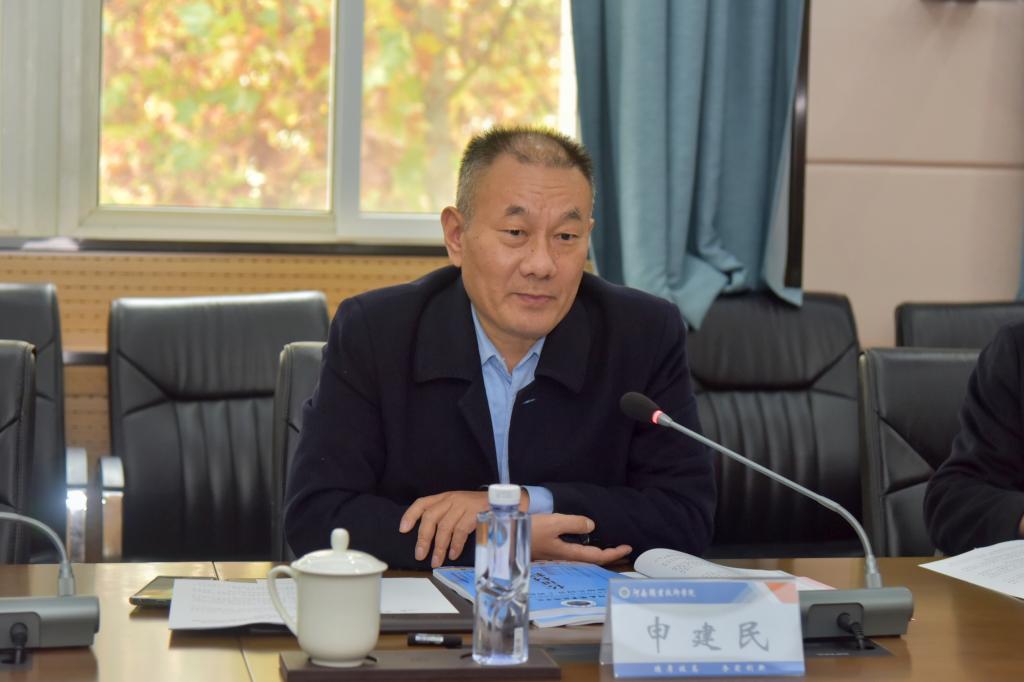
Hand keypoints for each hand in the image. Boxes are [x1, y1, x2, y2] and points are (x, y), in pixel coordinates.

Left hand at [400, 490, 522, 567]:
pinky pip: (460, 532)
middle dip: (423, 538)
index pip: (422, 503)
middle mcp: (452, 499)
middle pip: (431, 517)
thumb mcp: (458, 507)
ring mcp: (463, 506)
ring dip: (439, 547)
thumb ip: (443, 516)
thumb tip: (426, 538)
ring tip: (436, 561)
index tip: (403, 530)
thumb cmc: (477, 508)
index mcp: (445, 497)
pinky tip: (452, 554)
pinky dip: (455, 545)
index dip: (410, 515)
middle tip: (419, 555)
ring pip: (445, 527)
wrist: (503, 502)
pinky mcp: (474, 514)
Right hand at [531, 514, 631, 564]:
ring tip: (606, 545)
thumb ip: (574, 523)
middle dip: (608, 554)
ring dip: (596, 552)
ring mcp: (556, 555)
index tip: (628, 548)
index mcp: (568, 553)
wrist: (503, 539)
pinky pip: (572, 551)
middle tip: (621, 547)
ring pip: (582, 556)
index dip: (614, 553)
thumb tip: (591, 526)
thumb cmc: (528, 531)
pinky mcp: (548, 550)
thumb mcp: (553, 523)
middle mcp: (564, 557)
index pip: (597, 556)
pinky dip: (583, 547)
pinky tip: (581, 541)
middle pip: (591, 559)